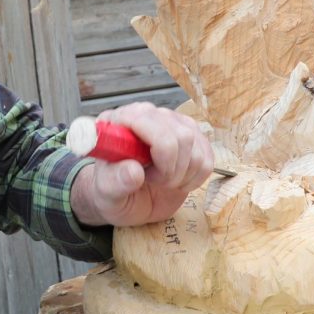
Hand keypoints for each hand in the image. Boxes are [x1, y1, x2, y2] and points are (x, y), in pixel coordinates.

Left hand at [70, 103, 212, 227]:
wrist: (127, 200)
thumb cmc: (112, 192)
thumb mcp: (106, 192)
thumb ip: (115, 181)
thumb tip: (134, 171)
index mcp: (121, 119)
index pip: (151, 122)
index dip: (159, 154)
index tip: (147, 175)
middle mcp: (149, 114)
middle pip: (181, 136)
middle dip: (171, 169)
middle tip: (155, 181)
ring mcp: (173, 123)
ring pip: (196, 145)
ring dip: (183, 174)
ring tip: (163, 181)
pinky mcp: (192, 137)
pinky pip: (207, 157)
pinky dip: (196, 177)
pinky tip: (178, 181)